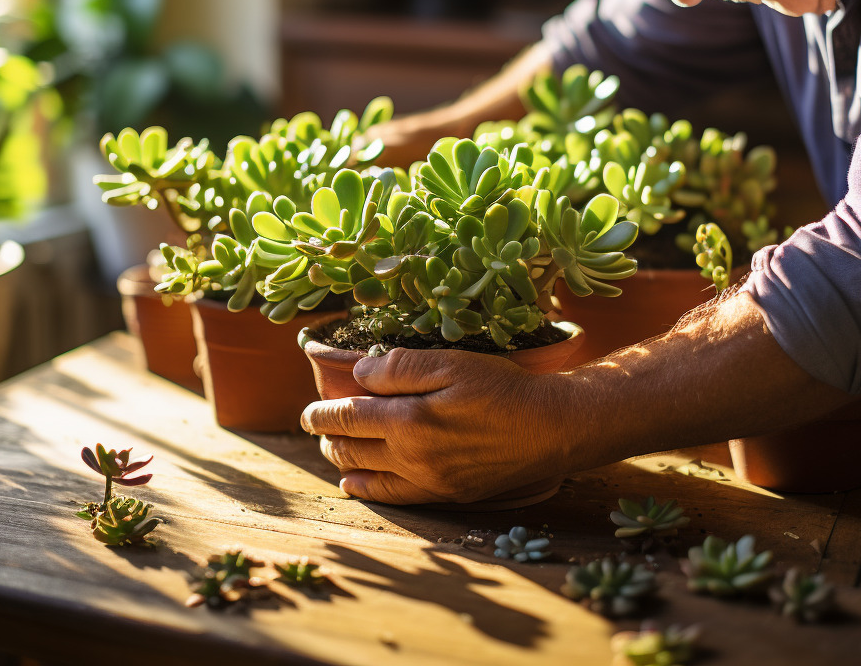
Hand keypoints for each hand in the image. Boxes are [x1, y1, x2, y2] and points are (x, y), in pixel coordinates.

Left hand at [302, 346, 575, 503]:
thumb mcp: (452, 363)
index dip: (322, 413)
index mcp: (408, 421)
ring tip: (334, 447)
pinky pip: (394, 497)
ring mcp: (429, 481)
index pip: (348, 418)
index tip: (308, 410)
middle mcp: (411, 458)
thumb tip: (359, 374)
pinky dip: (367, 490)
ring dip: (343, 460)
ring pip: (367, 476)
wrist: (552, 428)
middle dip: (329, 436)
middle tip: (317, 424)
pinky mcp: (447, 494)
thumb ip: (401, 368)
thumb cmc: (504, 388)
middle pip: (352, 448)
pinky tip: (356, 483)